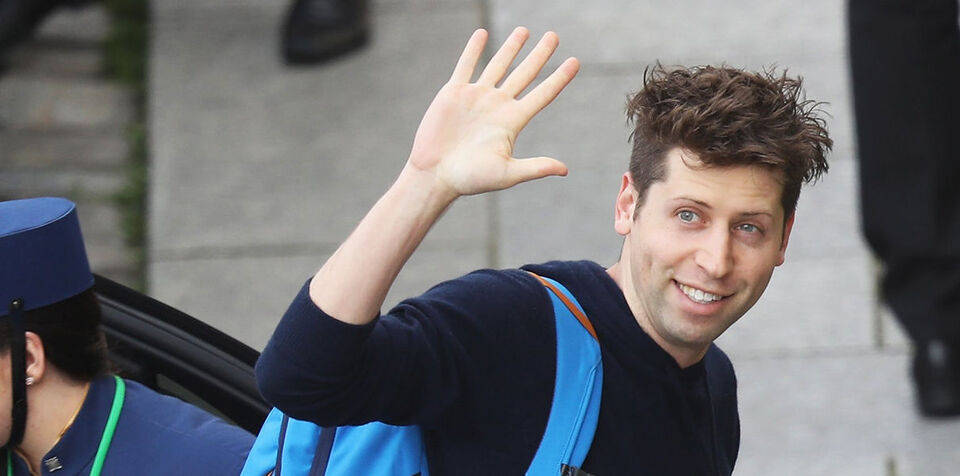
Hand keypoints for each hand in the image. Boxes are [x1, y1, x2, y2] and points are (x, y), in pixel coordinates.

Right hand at [406, 27, 579, 197]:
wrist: (435, 174)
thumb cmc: (470, 179)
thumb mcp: (507, 173)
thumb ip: (535, 167)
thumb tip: (564, 170)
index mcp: (512, 121)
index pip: (543, 94)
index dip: (559, 78)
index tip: (575, 62)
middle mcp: (498, 105)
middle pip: (525, 74)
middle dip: (540, 55)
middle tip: (553, 36)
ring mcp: (476, 97)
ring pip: (498, 65)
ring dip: (511, 47)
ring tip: (524, 30)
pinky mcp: (454, 93)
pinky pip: (466, 65)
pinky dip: (473, 49)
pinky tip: (482, 34)